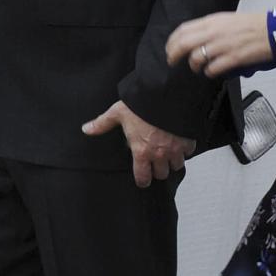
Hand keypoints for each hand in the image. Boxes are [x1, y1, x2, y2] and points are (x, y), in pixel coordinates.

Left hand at [81, 100, 195, 187]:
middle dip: (157, 170)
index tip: (142, 179)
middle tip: (153, 161)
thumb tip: (86, 130)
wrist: (163, 95)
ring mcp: (175, 149)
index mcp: (141, 151)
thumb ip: (102, 124)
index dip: (142, 180)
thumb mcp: (117, 113)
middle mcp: (159, 154)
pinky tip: (177, 141)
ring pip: (176, 166)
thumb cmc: (140, 105)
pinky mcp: (188, 142)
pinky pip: (188, 152)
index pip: (143, 177)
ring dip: (171, 161)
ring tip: (166, 152)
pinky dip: (184, 149)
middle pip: (162, 175)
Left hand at [166, 11, 269, 76]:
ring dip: (193, 65)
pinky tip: (210, 72)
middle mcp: (213, 33)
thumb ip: (208, 27)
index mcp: (211, 22)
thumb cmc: (250, 24)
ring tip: (196, 68)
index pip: (182, 30)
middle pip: (184, 44)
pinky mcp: (233, 58)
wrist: (271, 30)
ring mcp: (222, 46)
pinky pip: (213, 68)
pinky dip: (208, 72)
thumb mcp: (224, 19)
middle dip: (173, 54)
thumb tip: (194, 36)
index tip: (169, 48)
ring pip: (196, 58)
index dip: (172, 41)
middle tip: (172, 61)